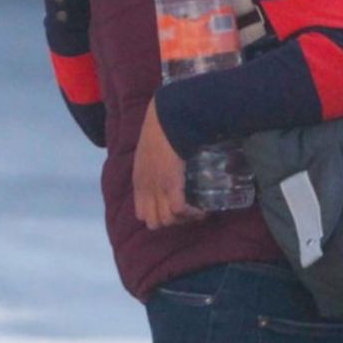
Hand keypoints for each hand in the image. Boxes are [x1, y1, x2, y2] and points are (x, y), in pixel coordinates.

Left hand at [133, 99, 205, 230]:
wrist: (166, 119)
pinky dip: (193, 213)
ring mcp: (157, 188)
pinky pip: (179, 210)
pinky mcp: (171, 184)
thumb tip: (169, 168)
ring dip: (184, 218)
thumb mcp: (149, 151)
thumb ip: (154, 164)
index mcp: (139, 181)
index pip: (142, 214)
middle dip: (171, 221)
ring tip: (197, 211)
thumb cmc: (160, 129)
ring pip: (167, 221)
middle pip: (155, 223)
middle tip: (188, 211)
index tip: (173, 208)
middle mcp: (146, 189)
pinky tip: (203, 209)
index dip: (158, 215)